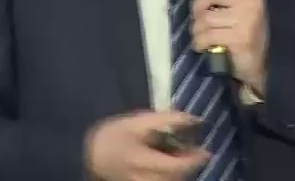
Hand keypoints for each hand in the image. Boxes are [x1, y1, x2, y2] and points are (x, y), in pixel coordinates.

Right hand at [84, 110, 208, 180]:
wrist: (88, 154)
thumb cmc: (113, 134)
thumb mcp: (138, 121)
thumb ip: (167, 119)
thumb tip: (195, 119)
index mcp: (142, 160)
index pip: (176, 167)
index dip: (195, 161)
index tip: (207, 151)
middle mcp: (143, 179)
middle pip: (177, 179)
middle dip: (189, 166)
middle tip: (195, 152)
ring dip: (181, 173)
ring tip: (182, 158)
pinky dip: (171, 177)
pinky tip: (168, 166)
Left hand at [192, 0, 268, 94]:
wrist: (259, 65)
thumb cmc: (245, 32)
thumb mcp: (241, 6)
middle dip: (197, 7)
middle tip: (199, 17)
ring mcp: (246, 18)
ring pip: (205, 17)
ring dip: (197, 28)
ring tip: (202, 35)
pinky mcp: (239, 38)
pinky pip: (206, 35)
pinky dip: (199, 42)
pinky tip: (204, 46)